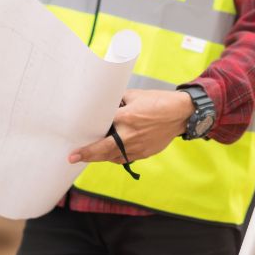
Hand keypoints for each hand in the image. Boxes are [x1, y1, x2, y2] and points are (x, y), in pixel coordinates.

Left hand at [68, 89, 194, 164]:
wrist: (180, 114)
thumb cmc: (159, 102)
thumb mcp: (136, 96)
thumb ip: (119, 101)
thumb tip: (106, 104)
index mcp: (126, 117)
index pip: (101, 127)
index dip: (87, 136)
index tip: (74, 147)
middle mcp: (130, 134)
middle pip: (103, 149)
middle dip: (87, 154)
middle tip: (73, 158)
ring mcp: (137, 146)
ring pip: (113, 156)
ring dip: (100, 157)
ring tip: (89, 156)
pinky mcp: (144, 152)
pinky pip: (125, 158)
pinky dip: (115, 157)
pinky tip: (109, 155)